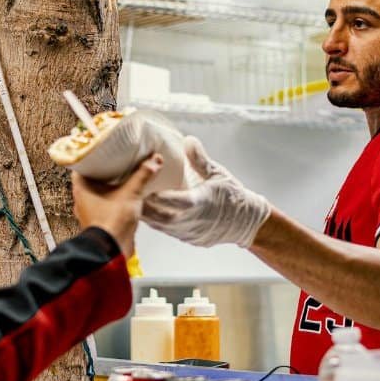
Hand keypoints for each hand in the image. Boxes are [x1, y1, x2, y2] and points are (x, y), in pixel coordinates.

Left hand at [72, 153, 162, 256]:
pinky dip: (114, 199)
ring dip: (110, 185)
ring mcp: (90, 211)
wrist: (112, 250)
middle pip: (91, 178)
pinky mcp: (99, 221)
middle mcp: (82, 199)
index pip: (82, 164)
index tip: (104, 149)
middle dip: (104, 170)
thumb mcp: (130, 193)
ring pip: (98, 192)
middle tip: (117, 159)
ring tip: (124, 175)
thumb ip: (142, 175)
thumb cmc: (111, 223)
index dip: (93, 155)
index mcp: (81, 188)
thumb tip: (154, 160)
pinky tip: (126, 195)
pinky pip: (105, 204)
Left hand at [142, 137, 270, 247]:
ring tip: (134, 203)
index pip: (178, 201)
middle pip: (163, 217)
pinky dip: (158, 223)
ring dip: (149, 216)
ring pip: (163, 227)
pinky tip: (149, 213)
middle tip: (132, 194)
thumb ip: (201, 160)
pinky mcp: (190, 239)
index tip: (146, 188)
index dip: (160, 197)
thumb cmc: (233, 196)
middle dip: (146, 207)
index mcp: (203, 202)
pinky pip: (169, 232)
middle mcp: (195, 221)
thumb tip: (188, 141)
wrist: (247, 222)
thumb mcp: (219, 174)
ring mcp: (192, 233)